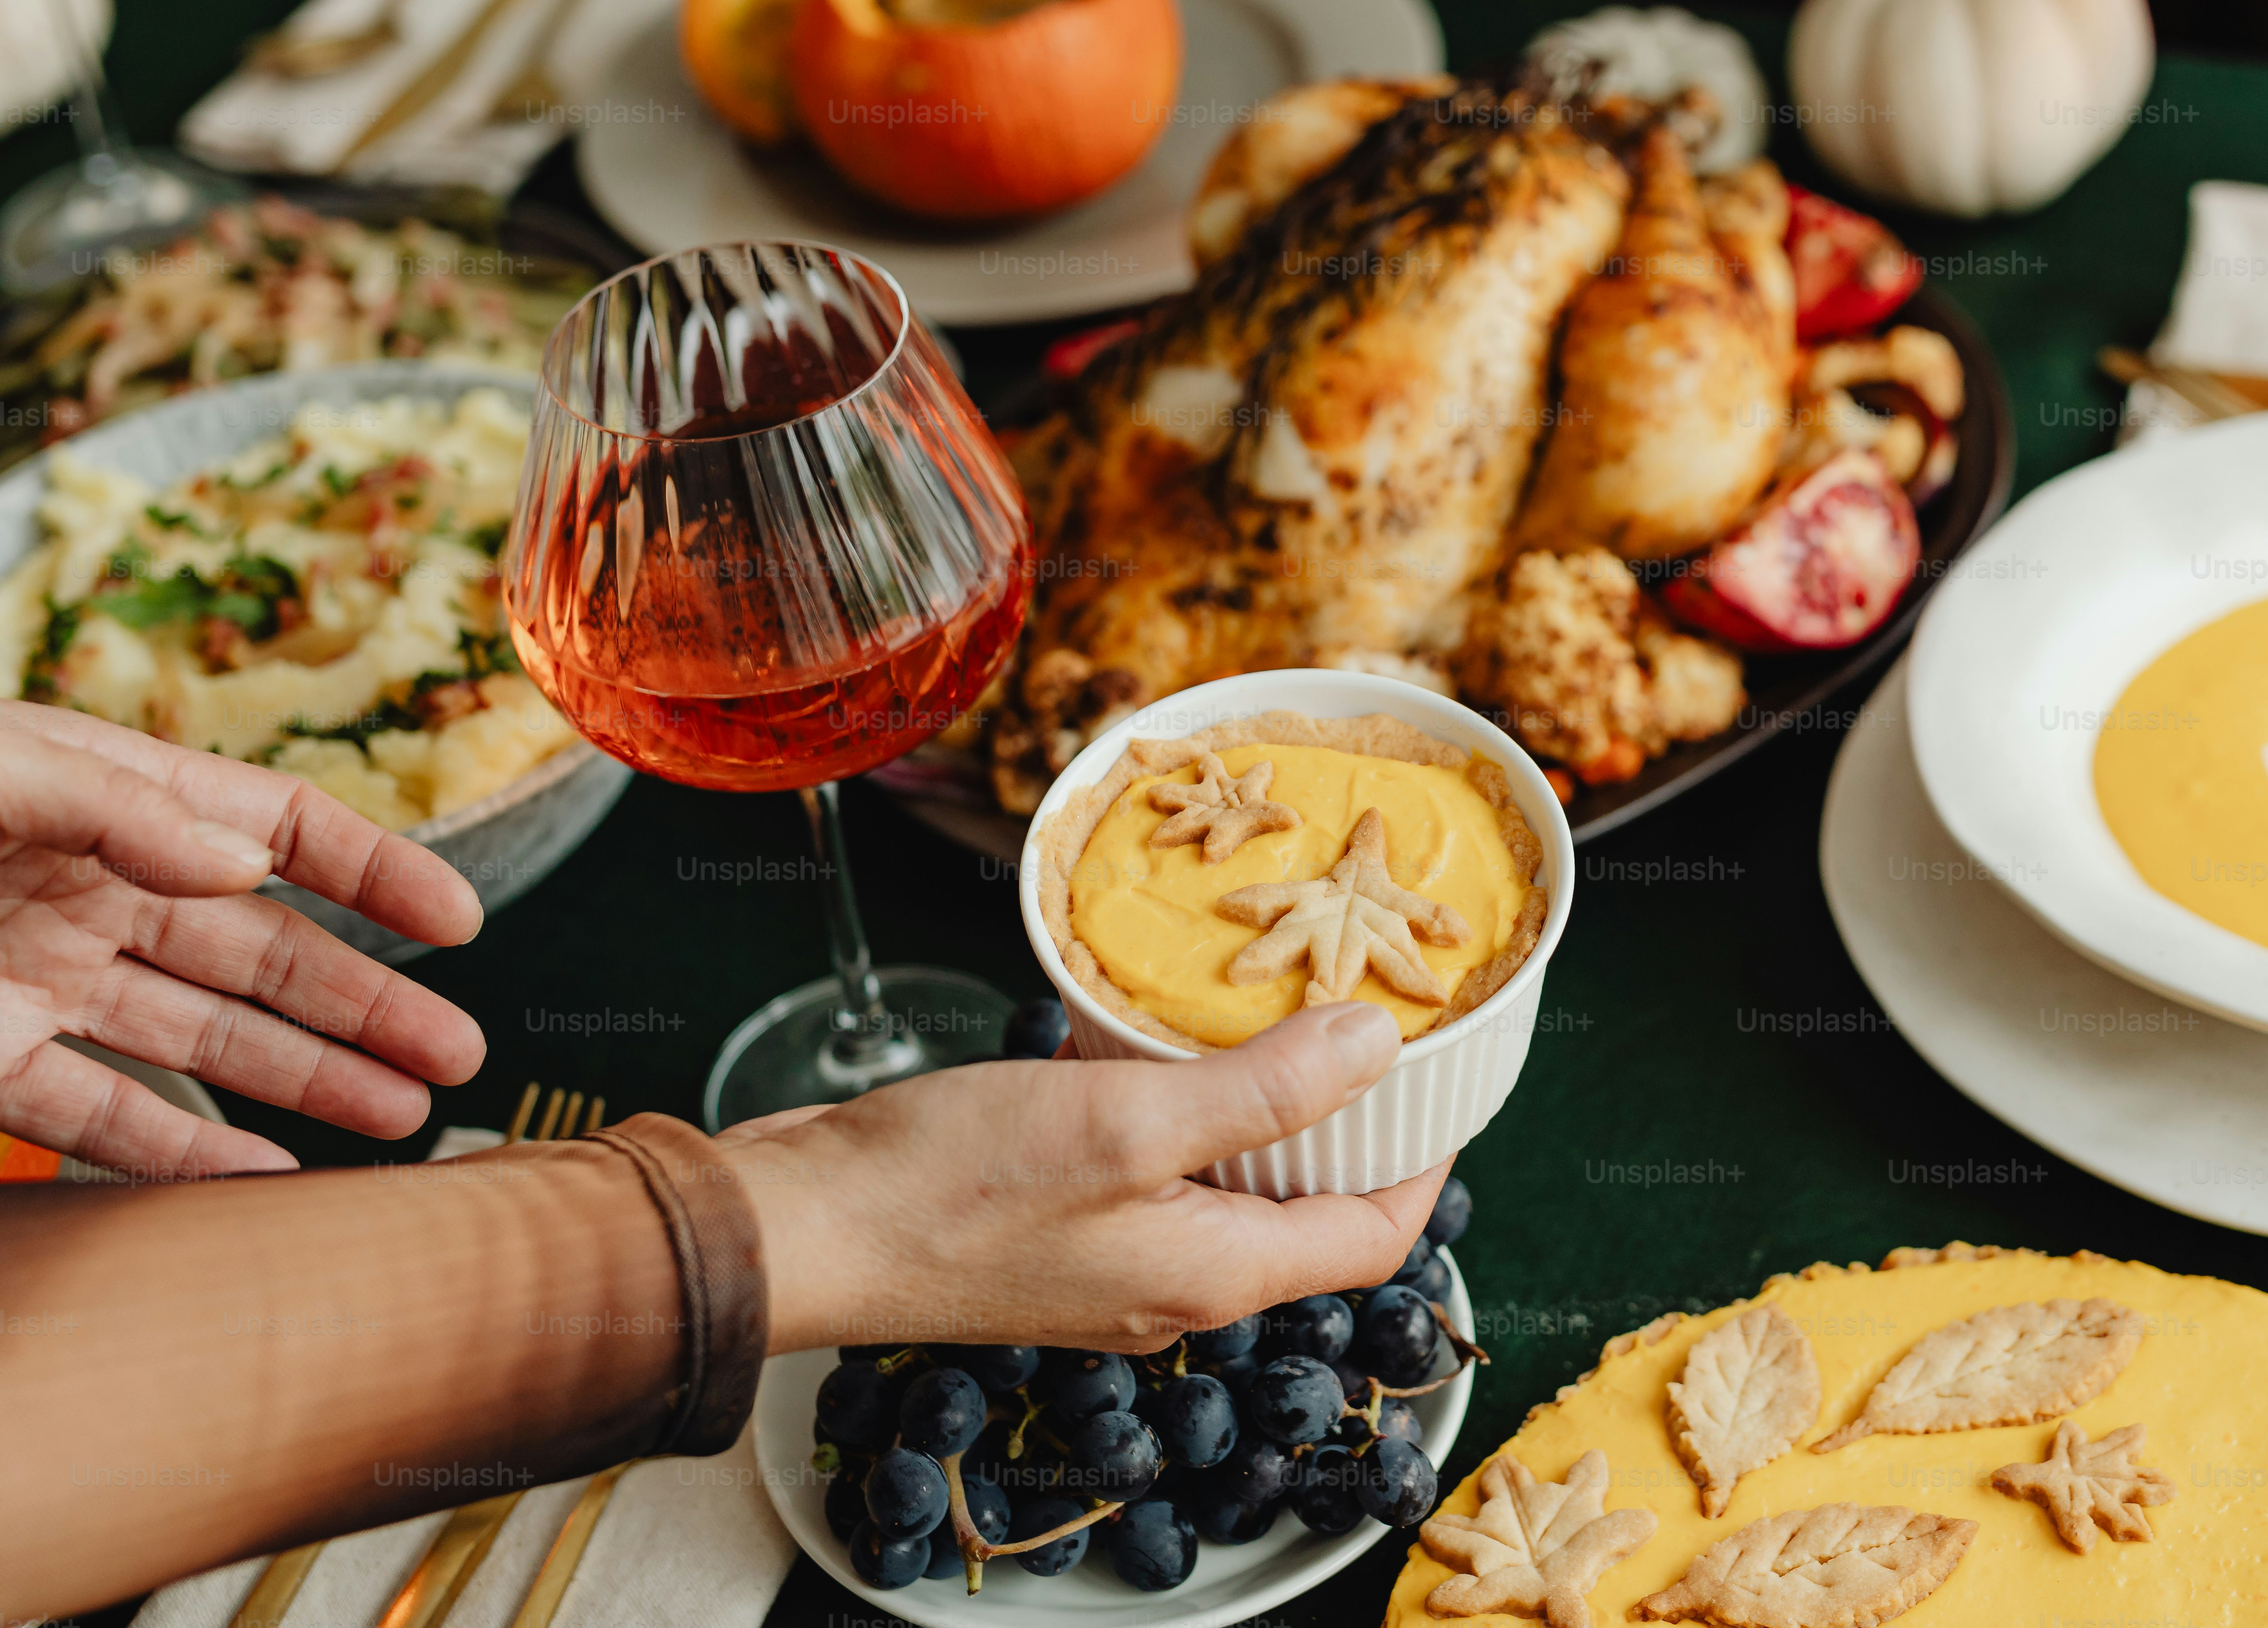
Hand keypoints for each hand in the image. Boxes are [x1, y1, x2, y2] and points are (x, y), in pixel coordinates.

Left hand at [0, 702, 485, 1176]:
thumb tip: (245, 861)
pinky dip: (175, 1153)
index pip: (276, 831)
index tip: (458, 920)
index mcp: (109, 802)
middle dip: (369, 1003)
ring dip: (307, 1079)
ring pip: (202, 1041)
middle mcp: (90, 895)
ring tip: (400, 1113)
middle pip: (263, 953)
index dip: (375, 874)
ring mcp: (42, 981)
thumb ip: (116, 805)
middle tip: (454, 1051)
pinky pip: (90, 1117)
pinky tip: (256, 1175)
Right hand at [736, 1001, 1442, 1351]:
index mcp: (1214, 1275)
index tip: (1442, 1080)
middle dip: (1345, 1125)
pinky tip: (1149, 1036)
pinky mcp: (1054, 1224)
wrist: (802, 1229)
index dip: (1423, 1163)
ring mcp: (1110, 1258)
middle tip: (1363, 1022)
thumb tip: (1378, 1049)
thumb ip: (1261, 1093)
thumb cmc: (952, 1188)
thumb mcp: (1130, 1121)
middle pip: (1304, 1212)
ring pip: (1224, 1183)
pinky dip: (1171, 1104)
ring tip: (1268, 1009)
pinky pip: (1149, 1167)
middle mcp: (1174, 1281)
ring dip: (1254, 1105)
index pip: (1372, 1238)